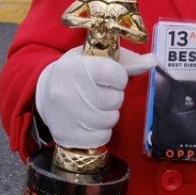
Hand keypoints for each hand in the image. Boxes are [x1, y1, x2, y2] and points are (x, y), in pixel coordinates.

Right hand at [34, 47, 155, 148]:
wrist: (42, 93)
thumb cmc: (76, 72)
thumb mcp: (94, 58)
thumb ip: (126, 61)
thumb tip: (152, 61)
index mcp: (78, 67)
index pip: (115, 74)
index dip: (119, 77)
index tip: (111, 77)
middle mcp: (70, 91)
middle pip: (115, 100)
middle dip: (114, 97)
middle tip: (101, 92)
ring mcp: (68, 116)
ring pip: (110, 119)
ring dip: (108, 114)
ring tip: (95, 105)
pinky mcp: (67, 136)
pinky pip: (102, 137)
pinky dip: (101, 130)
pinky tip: (90, 120)